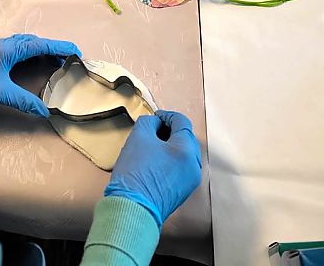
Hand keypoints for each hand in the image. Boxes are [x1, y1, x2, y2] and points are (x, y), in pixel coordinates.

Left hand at [0, 34, 80, 116]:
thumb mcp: (0, 94)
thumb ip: (24, 101)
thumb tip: (45, 111)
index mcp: (10, 48)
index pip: (42, 44)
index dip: (61, 47)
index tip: (77, 51)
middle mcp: (8, 44)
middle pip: (38, 42)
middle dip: (56, 48)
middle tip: (72, 59)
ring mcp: (3, 47)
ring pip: (31, 44)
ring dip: (46, 50)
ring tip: (60, 61)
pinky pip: (24, 48)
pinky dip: (36, 53)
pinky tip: (40, 61)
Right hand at [104, 110, 201, 227]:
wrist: (132, 209)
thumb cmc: (136, 174)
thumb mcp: (138, 136)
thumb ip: (149, 122)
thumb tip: (155, 123)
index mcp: (186, 150)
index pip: (182, 122)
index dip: (167, 116)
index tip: (155, 117)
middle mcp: (193, 165)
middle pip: (185, 138)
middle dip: (170, 131)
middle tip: (152, 129)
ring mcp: (189, 181)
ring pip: (183, 154)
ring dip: (170, 146)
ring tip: (151, 146)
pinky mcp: (182, 192)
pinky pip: (180, 168)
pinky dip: (170, 161)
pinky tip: (153, 162)